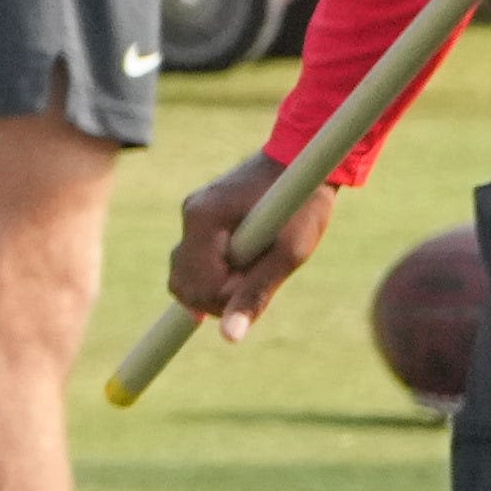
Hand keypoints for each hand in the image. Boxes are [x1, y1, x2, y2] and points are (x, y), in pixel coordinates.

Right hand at [168, 150, 336, 336]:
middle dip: (214, 296)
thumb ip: (255, 293)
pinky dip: (216, 269)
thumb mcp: (289, 253)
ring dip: (215, 283)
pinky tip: (246, 259)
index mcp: (205, 221)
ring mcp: (192, 213)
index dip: (224, 300)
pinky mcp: (201, 214)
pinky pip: (195, 257)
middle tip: (255, 282)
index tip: (257, 285)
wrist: (309, 154)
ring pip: (185, 273)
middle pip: (181, 283)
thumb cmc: (304, 201)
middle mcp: (190, 215)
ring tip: (253, 269)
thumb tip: (229, 336)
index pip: (195, 286)